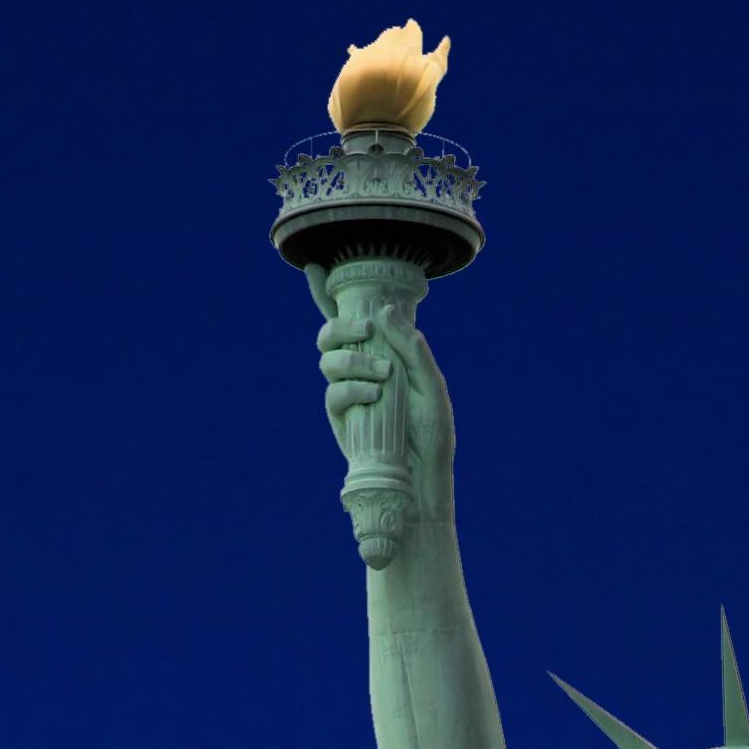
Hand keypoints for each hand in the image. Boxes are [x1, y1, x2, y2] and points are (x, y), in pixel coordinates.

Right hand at [311, 269, 456, 546]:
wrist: (421, 481)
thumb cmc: (432, 434)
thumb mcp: (432, 385)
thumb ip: (412, 348)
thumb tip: (383, 312)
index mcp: (386, 354)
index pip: (356, 319)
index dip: (329, 294)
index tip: (316, 267)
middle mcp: (362, 369)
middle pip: (331, 335)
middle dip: (341, 326)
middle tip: (365, 330)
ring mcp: (348, 393)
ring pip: (329, 360)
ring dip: (353, 360)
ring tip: (382, 375)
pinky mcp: (340, 418)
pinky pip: (333, 393)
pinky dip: (352, 388)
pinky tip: (373, 394)